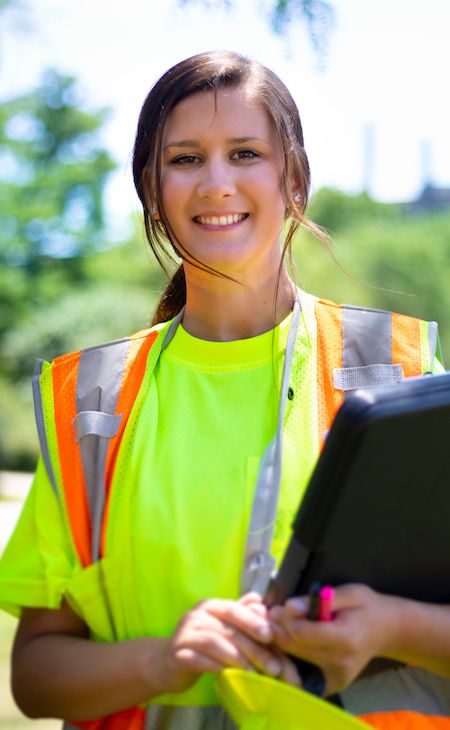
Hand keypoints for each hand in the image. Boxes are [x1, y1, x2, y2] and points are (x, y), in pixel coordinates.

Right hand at [158, 595, 296, 694]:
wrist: (165, 663)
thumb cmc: (201, 645)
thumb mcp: (222, 628)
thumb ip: (241, 615)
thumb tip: (260, 601)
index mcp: (211, 606)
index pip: (235, 609)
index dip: (254, 621)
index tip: (272, 636)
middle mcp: (197, 615)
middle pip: (229, 628)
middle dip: (254, 648)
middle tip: (274, 666)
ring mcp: (185, 633)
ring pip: (215, 642)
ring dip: (238, 659)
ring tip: (255, 675)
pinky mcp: (177, 654)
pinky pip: (200, 659)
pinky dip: (218, 667)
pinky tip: (232, 677)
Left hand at [268, 584, 399, 694]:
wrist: (388, 631)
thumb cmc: (367, 607)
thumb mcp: (349, 593)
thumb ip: (319, 599)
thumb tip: (290, 606)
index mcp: (345, 639)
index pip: (302, 633)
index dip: (285, 619)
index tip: (278, 607)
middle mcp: (340, 663)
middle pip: (295, 648)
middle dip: (279, 630)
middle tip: (272, 614)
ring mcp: (337, 677)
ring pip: (296, 660)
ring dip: (283, 642)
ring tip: (278, 625)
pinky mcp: (334, 684)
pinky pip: (304, 671)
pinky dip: (294, 656)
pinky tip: (292, 640)